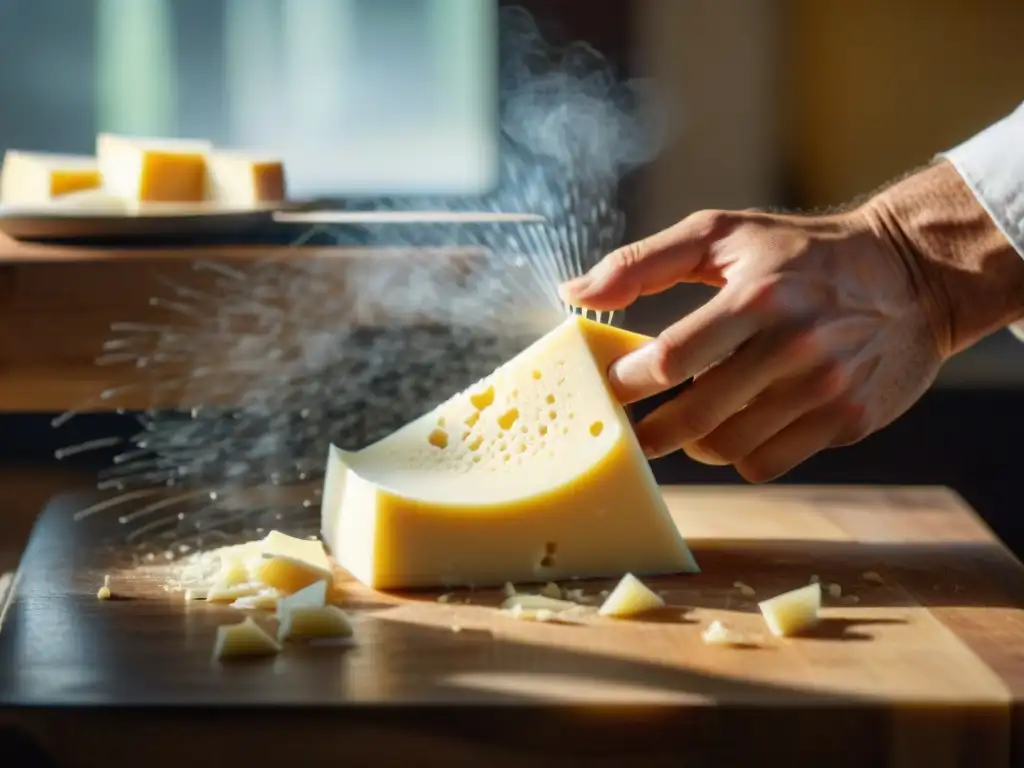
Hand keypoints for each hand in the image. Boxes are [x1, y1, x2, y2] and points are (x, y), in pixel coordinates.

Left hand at [560, 186, 951, 481]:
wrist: (912, 276)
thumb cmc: (801, 253)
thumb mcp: (723, 235)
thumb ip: (643, 263)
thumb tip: (574, 294)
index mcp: (756, 295)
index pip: (670, 357)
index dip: (626, 382)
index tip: (606, 388)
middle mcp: (793, 345)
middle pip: (694, 416)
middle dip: (648, 432)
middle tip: (629, 432)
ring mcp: (825, 388)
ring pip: (727, 448)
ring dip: (695, 443)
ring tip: (690, 422)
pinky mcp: (848, 421)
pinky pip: (767, 463)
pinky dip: (741, 453)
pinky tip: (740, 426)